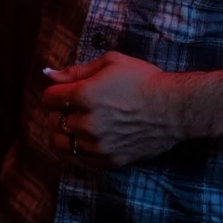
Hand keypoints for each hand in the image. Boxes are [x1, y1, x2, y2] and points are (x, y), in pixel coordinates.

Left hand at [42, 51, 183, 167]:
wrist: (173, 108)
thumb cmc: (144, 80)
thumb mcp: (112, 62)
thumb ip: (77, 70)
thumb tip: (49, 74)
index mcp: (84, 95)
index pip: (49, 98)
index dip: (55, 92)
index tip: (65, 92)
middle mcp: (86, 123)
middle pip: (52, 121)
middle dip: (59, 111)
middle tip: (74, 106)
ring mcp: (97, 145)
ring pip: (60, 144)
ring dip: (64, 133)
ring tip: (77, 124)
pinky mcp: (108, 160)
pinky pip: (78, 159)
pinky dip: (77, 148)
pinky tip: (88, 138)